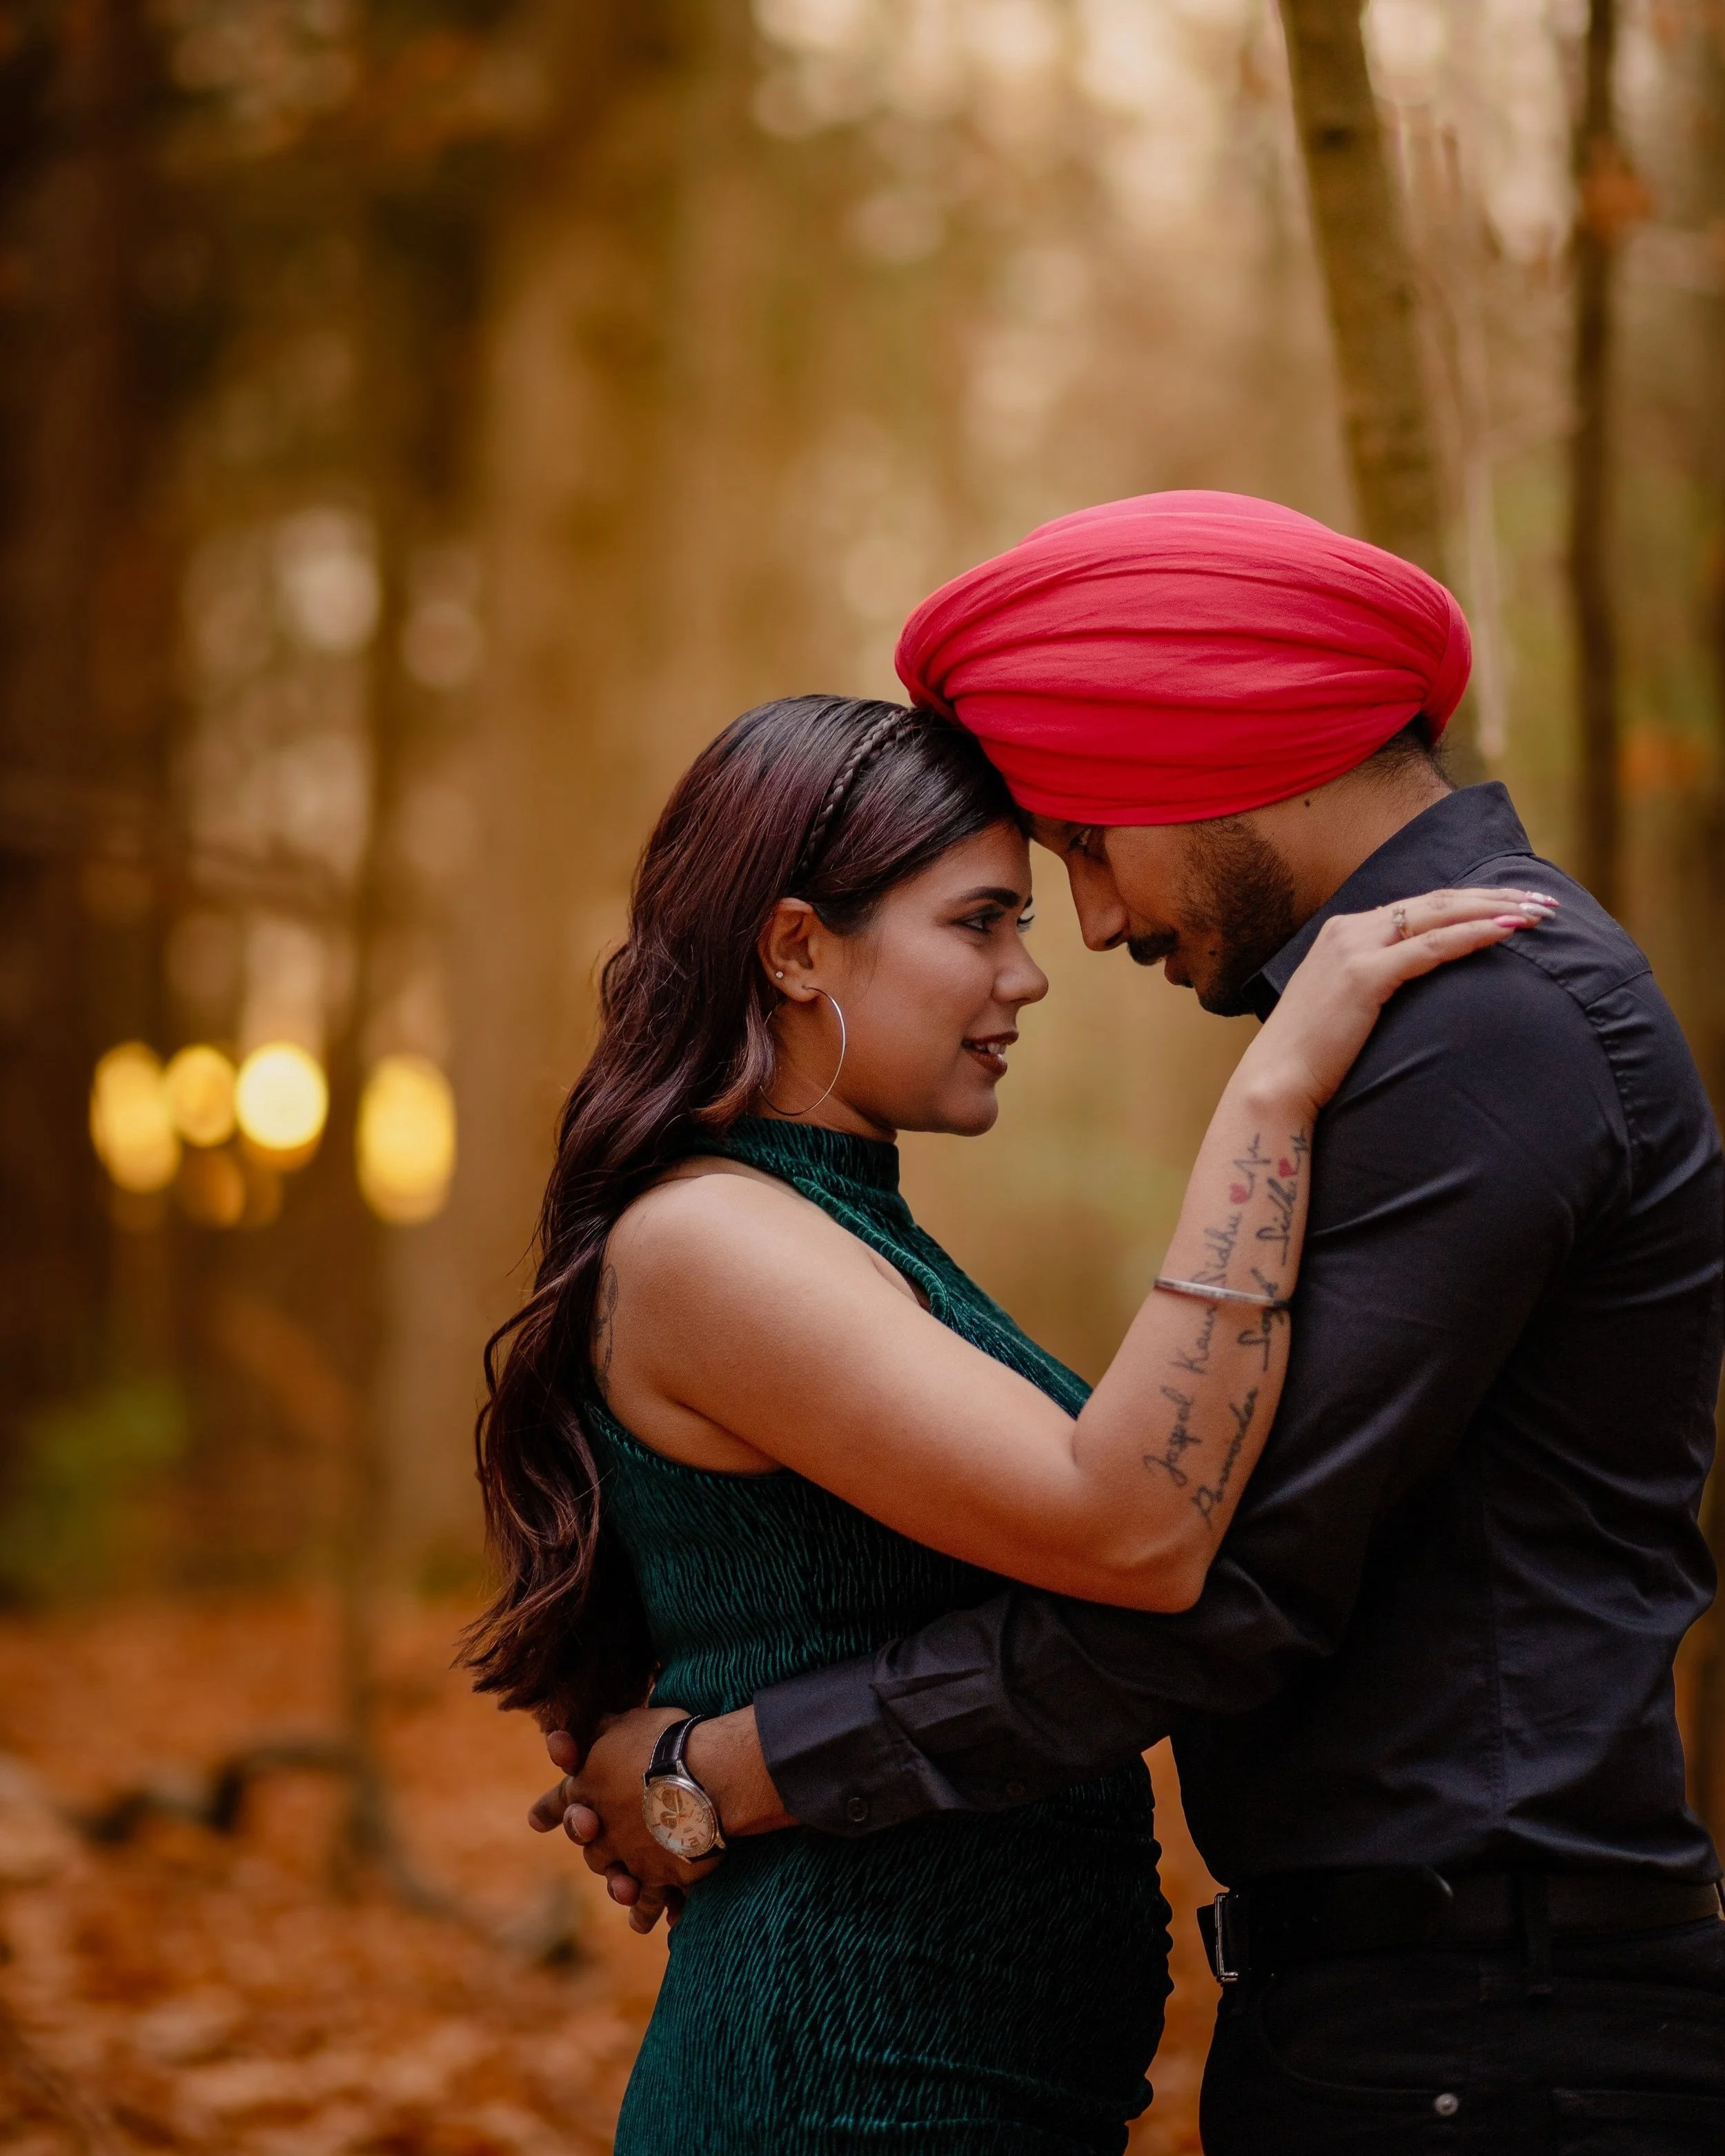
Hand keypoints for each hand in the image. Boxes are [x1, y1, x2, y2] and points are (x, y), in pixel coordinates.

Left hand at [528, 1707, 716, 1933]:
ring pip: (613, 1876)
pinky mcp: (655, 1877)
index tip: (536, 1821)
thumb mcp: (629, 1723)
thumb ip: (607, 1731)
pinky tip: (652, 1922)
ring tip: (623, 1890)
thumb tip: (595, 1725)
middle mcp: (601, 1826)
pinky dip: (647, 1912)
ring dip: (617, 1882)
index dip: (549, 1809)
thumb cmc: (665, 1740)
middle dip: (593, 1843)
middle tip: (600, 1842)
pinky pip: (647, 1901)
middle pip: (588, 1844)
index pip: (561, 1799)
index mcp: (588, 1787)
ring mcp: (626, 1855)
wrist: (701, 1774)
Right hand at [1243, 886, 1557, 1114]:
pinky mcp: (1364, 974)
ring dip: (1495, 910)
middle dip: (1495, 898)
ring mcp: (1354, 947)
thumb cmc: (1312, 1056)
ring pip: (1439, 915)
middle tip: (1543, 901)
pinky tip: (1507, 933)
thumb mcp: (1344, 1006)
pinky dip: (1473, 936)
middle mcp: (1349, 928)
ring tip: (1538, 913)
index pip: (1420, 905)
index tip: (1514, 905)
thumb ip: (1375, 983)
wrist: (1276, 1082)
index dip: (1472, 902)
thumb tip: (1415, 988)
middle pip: (1437, 901)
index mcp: (1344, 930)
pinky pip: (1432, 947)